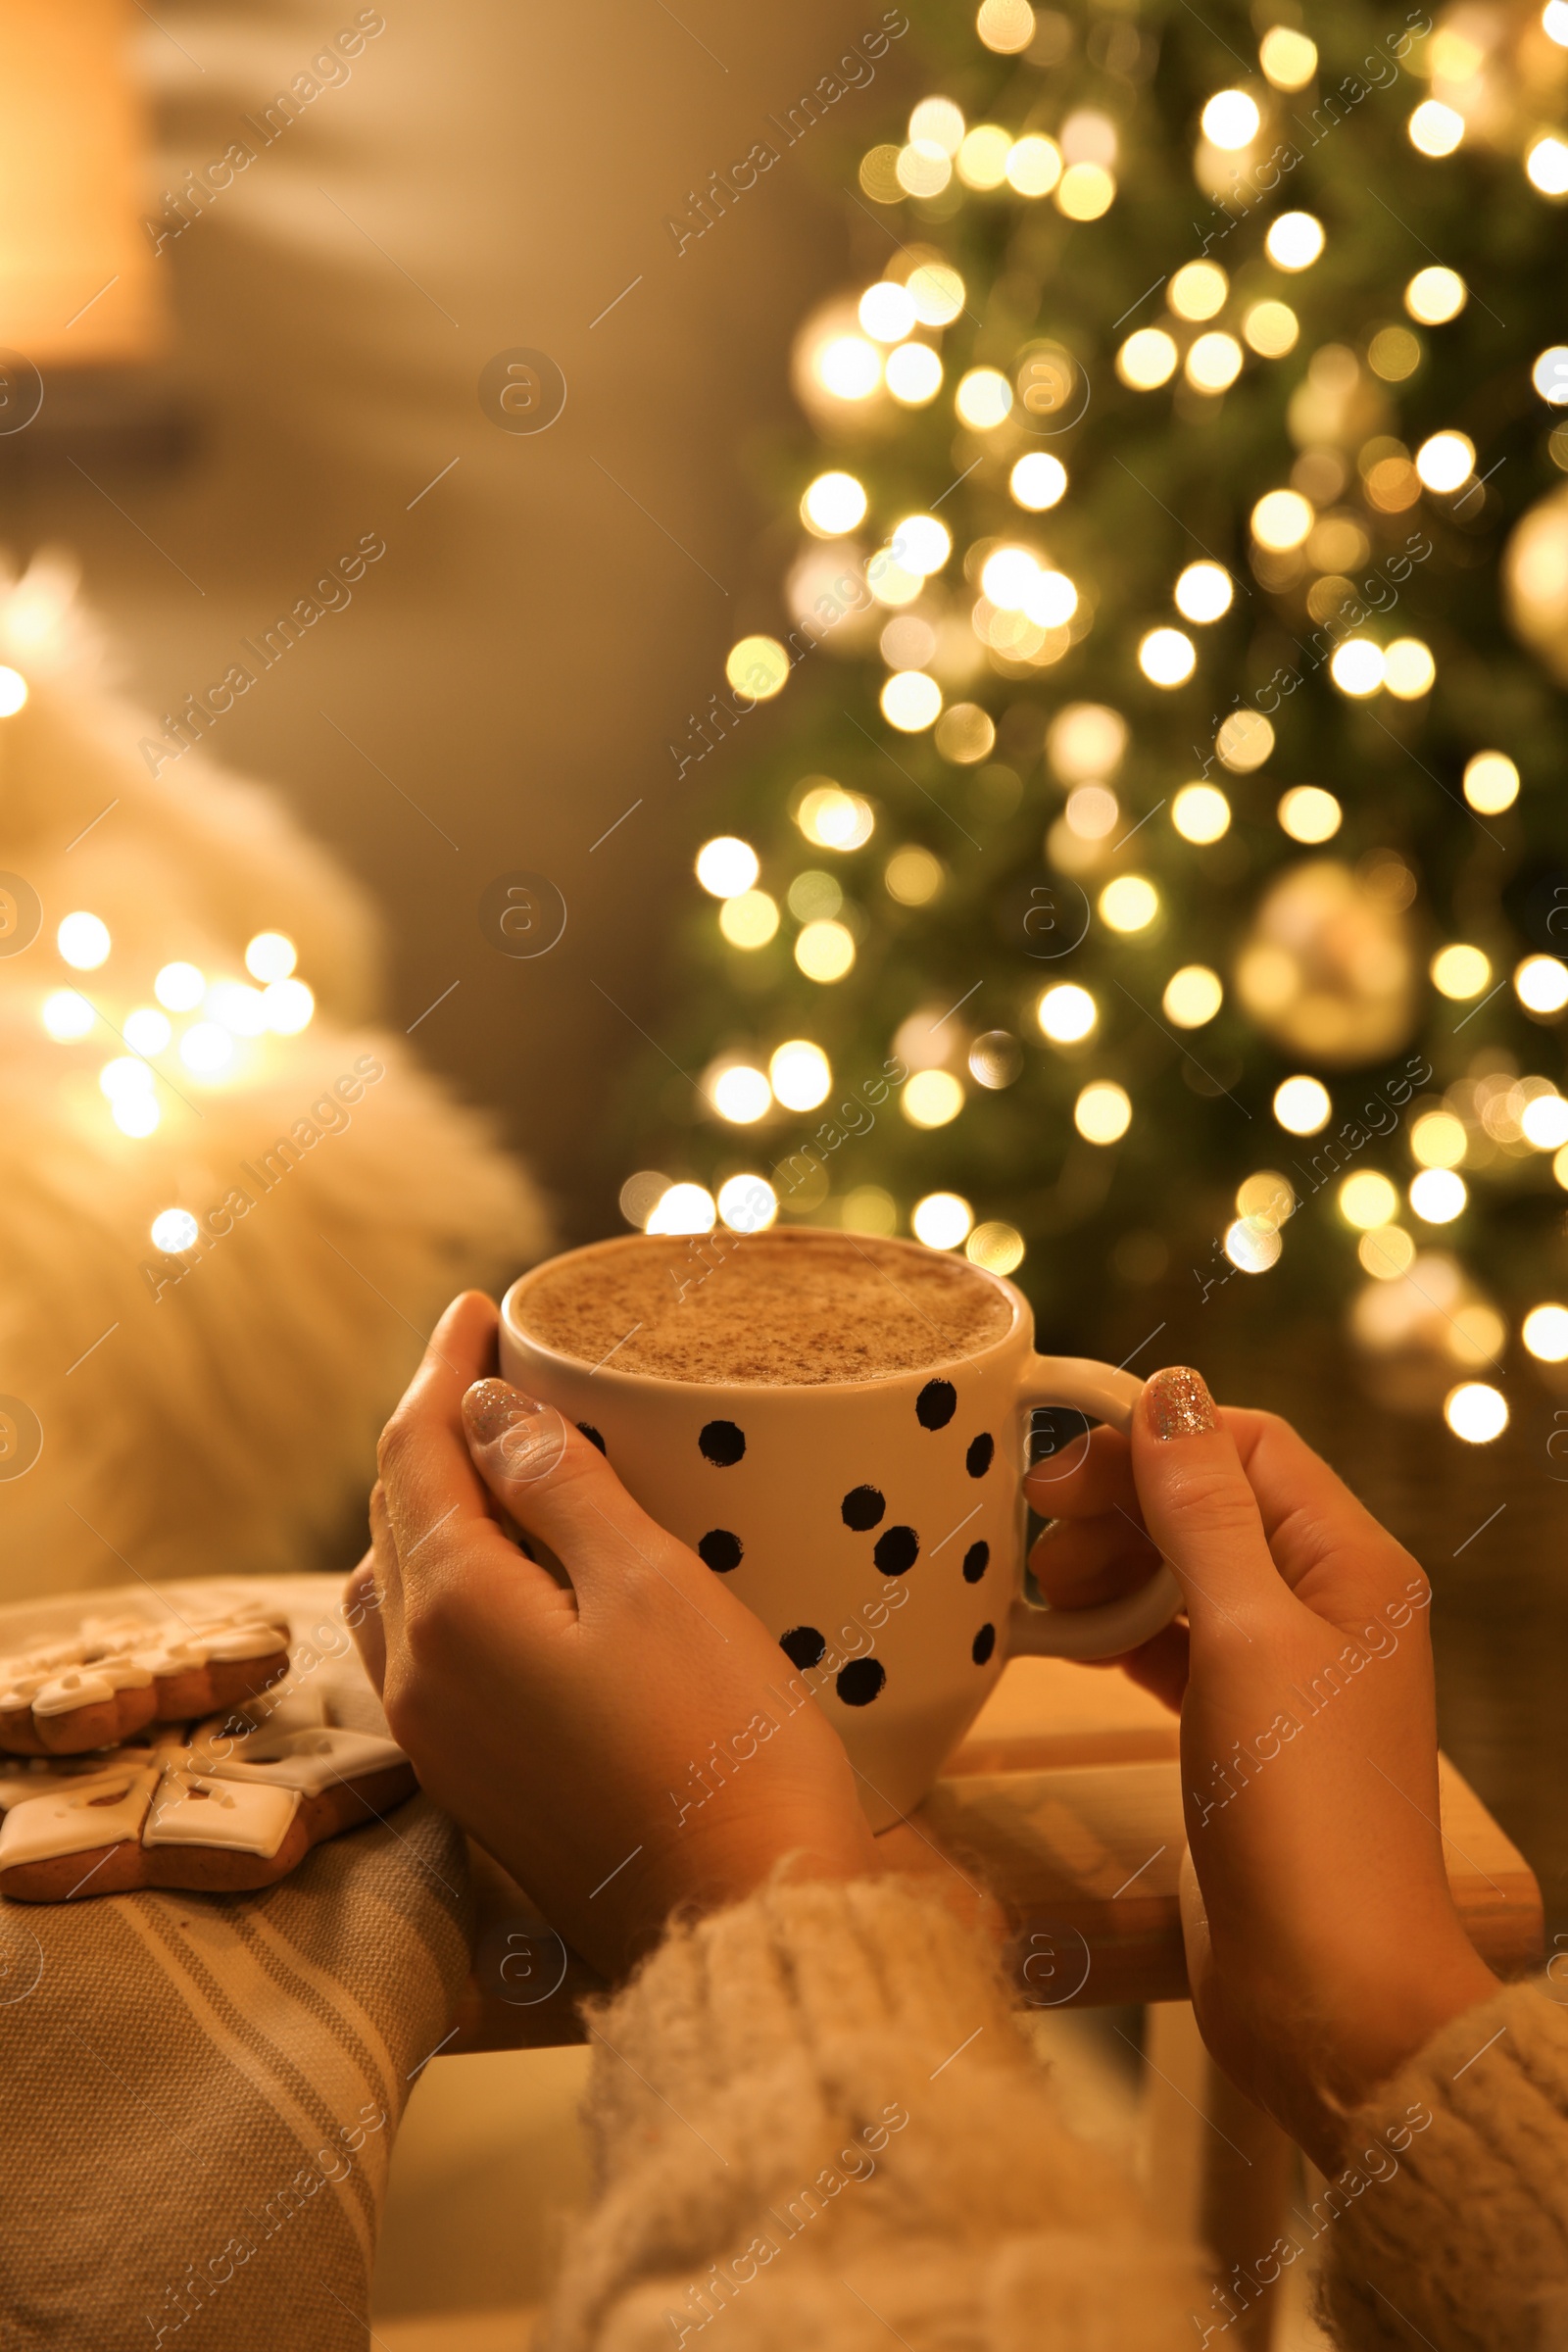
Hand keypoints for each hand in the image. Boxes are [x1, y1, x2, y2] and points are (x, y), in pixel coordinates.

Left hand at [346, 1293, 879, 1977]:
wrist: (744, 1922)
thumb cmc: (722, 1745)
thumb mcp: (654, 1584)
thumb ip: (561, 1486)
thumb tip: (486, 1410)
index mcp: (453, 1610)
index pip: (419, 1450)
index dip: (445, 1368)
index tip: (477, 1307)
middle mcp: (418, 1676)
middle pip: (397, 1514)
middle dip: (437, 1429)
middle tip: (492, 1366)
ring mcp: (440, 1741)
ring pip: (401, 1586)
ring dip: (434, 1507)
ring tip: (493, 1458)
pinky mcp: (477, 1786)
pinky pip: (426, 1651)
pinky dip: (447, 1582)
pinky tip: (498, 1576)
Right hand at [1027, 1367, 1499, 2165]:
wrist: (1329, 1994)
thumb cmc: (1301, 1813)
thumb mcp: (1244, 1638)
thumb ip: (1202, 1512)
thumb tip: (1171, 1391)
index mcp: (1352, 1565)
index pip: (1247, 1447)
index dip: (1150, 1441)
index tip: (1056, 1469)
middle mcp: (1327, 1607)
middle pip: (1211, 1505)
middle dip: (1119, 1502)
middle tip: (1029, 1529)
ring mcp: (1284, 1674)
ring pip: (1183, 1576)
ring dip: (1108, 1566)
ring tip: (1034, 1590)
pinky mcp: (1242, 1735)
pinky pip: (1170, 1647)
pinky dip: (1114, 1632)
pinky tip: (1057, 1640)